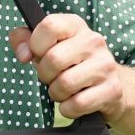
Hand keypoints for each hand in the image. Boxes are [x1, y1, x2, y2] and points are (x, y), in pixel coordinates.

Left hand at [9, 14, 124, 121]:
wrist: (108, 85)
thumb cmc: (70, 64)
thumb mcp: (47, 45)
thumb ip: (24, 40)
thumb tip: (23, 54)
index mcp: (75, 25)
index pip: (49, 26)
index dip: (36, 44)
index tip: (38, 54)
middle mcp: (93, 41)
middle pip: (53, 59)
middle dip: (45, 74)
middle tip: (52, 77)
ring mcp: (105, 65)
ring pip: (65, 84)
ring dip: (57, 93)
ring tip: (65, 89)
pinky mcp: (112, 89)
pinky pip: (76, 104)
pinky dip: (68, 109)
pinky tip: (75, 101)